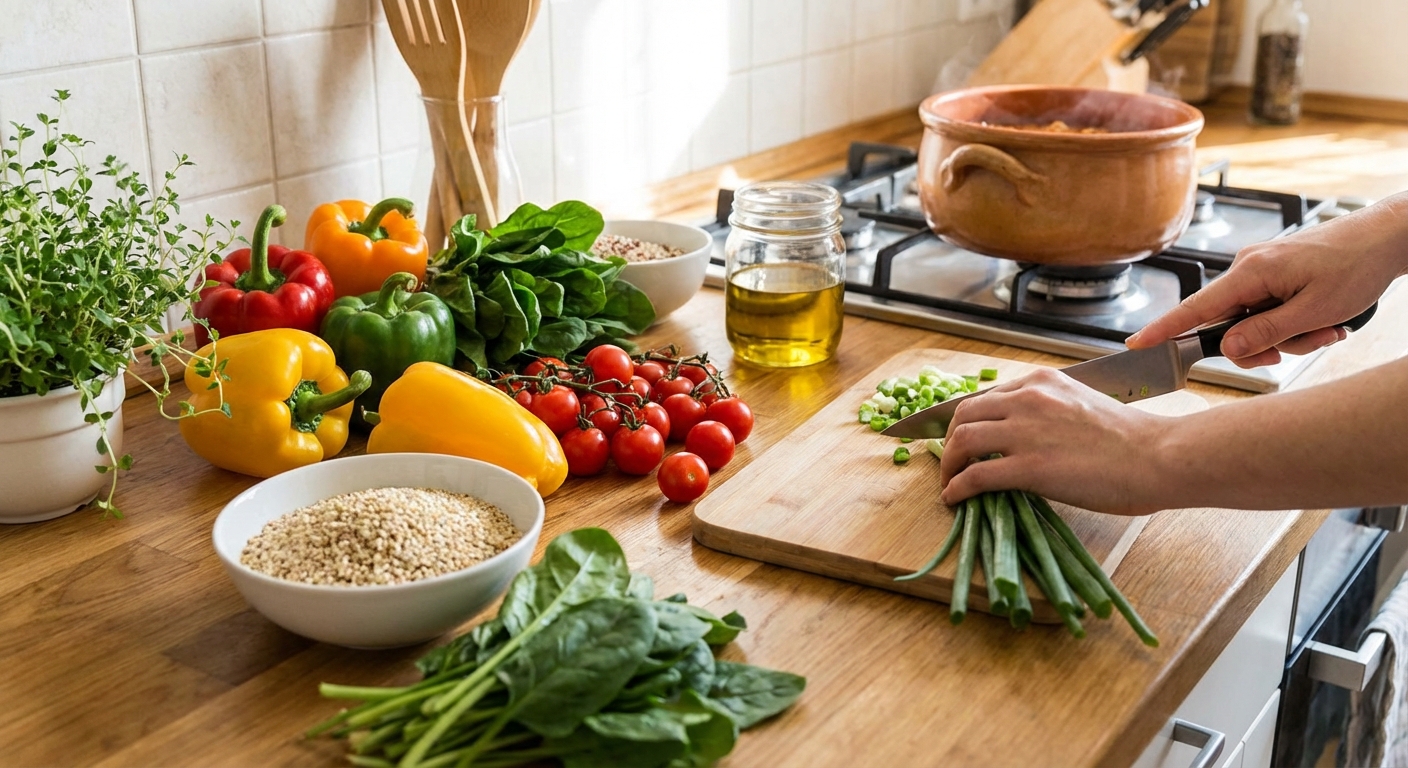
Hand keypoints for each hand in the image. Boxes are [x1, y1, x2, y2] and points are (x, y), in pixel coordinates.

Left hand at [937, 368, 1174, 514]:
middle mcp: (1027, 398)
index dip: (965, 420)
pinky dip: (957, 487)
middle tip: (951, 462)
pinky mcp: (1029, 466)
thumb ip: (1049, 412)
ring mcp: (1026, 430)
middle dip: (949, 440)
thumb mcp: (1082, 406)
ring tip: (950, 483)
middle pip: (964, 414)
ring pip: (961, 441)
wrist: (1159, 456)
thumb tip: (1023, 437)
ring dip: (948, 465)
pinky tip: (955, 499)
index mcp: (1041, 381)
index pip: (986, 396)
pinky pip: (975, 475)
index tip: (960, 438)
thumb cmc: (1133, 440)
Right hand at [1126, 194, 1407, 367]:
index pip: (1195, 308)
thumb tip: (1226, 348)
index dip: (1164, 329)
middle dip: (1263, 346)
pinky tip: (1325, 320)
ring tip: (1327, 329)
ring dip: (1289, 336)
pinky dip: (1294, 323)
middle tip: (1298, 348)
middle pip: (1229, 326)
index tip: (1137, 344)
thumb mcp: (1315, 310)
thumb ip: (1267, 332)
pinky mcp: (1274, 275)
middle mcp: (1248, 269)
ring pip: (1254, 323)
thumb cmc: (1357, 266)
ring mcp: (1261, 271)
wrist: (1387, 237)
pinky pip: (1269, 311)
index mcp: (1251, 272)